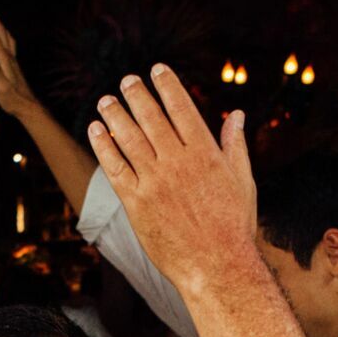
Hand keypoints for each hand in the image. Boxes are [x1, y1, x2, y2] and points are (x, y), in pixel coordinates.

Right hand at [0, 0, 38, 118]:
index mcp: (4, 58)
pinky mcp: (13, 64)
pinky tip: (1, 35)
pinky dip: (1, 33)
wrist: (28, 107)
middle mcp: (9, 55)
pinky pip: (7, 42)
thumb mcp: (2, 88)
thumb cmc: (14, 100)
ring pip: (3, 34)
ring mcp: (12, 59)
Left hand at [86, 65, 259, 294]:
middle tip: (126, 80)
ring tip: (106, 101)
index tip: (157, 69)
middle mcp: (177, 162)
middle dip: (136, 94)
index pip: (182, 107)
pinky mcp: (136, 203)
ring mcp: (154, 182)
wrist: (217, 267)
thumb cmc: (234, 226)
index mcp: (205, 153)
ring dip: (114, 115)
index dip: (167, 85)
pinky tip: (95, 131)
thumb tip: (237, 114)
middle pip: (150, 117)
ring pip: (128, 138)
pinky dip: (103, 146)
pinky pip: (114, 168)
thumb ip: (235, 145)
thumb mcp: (242, 181)